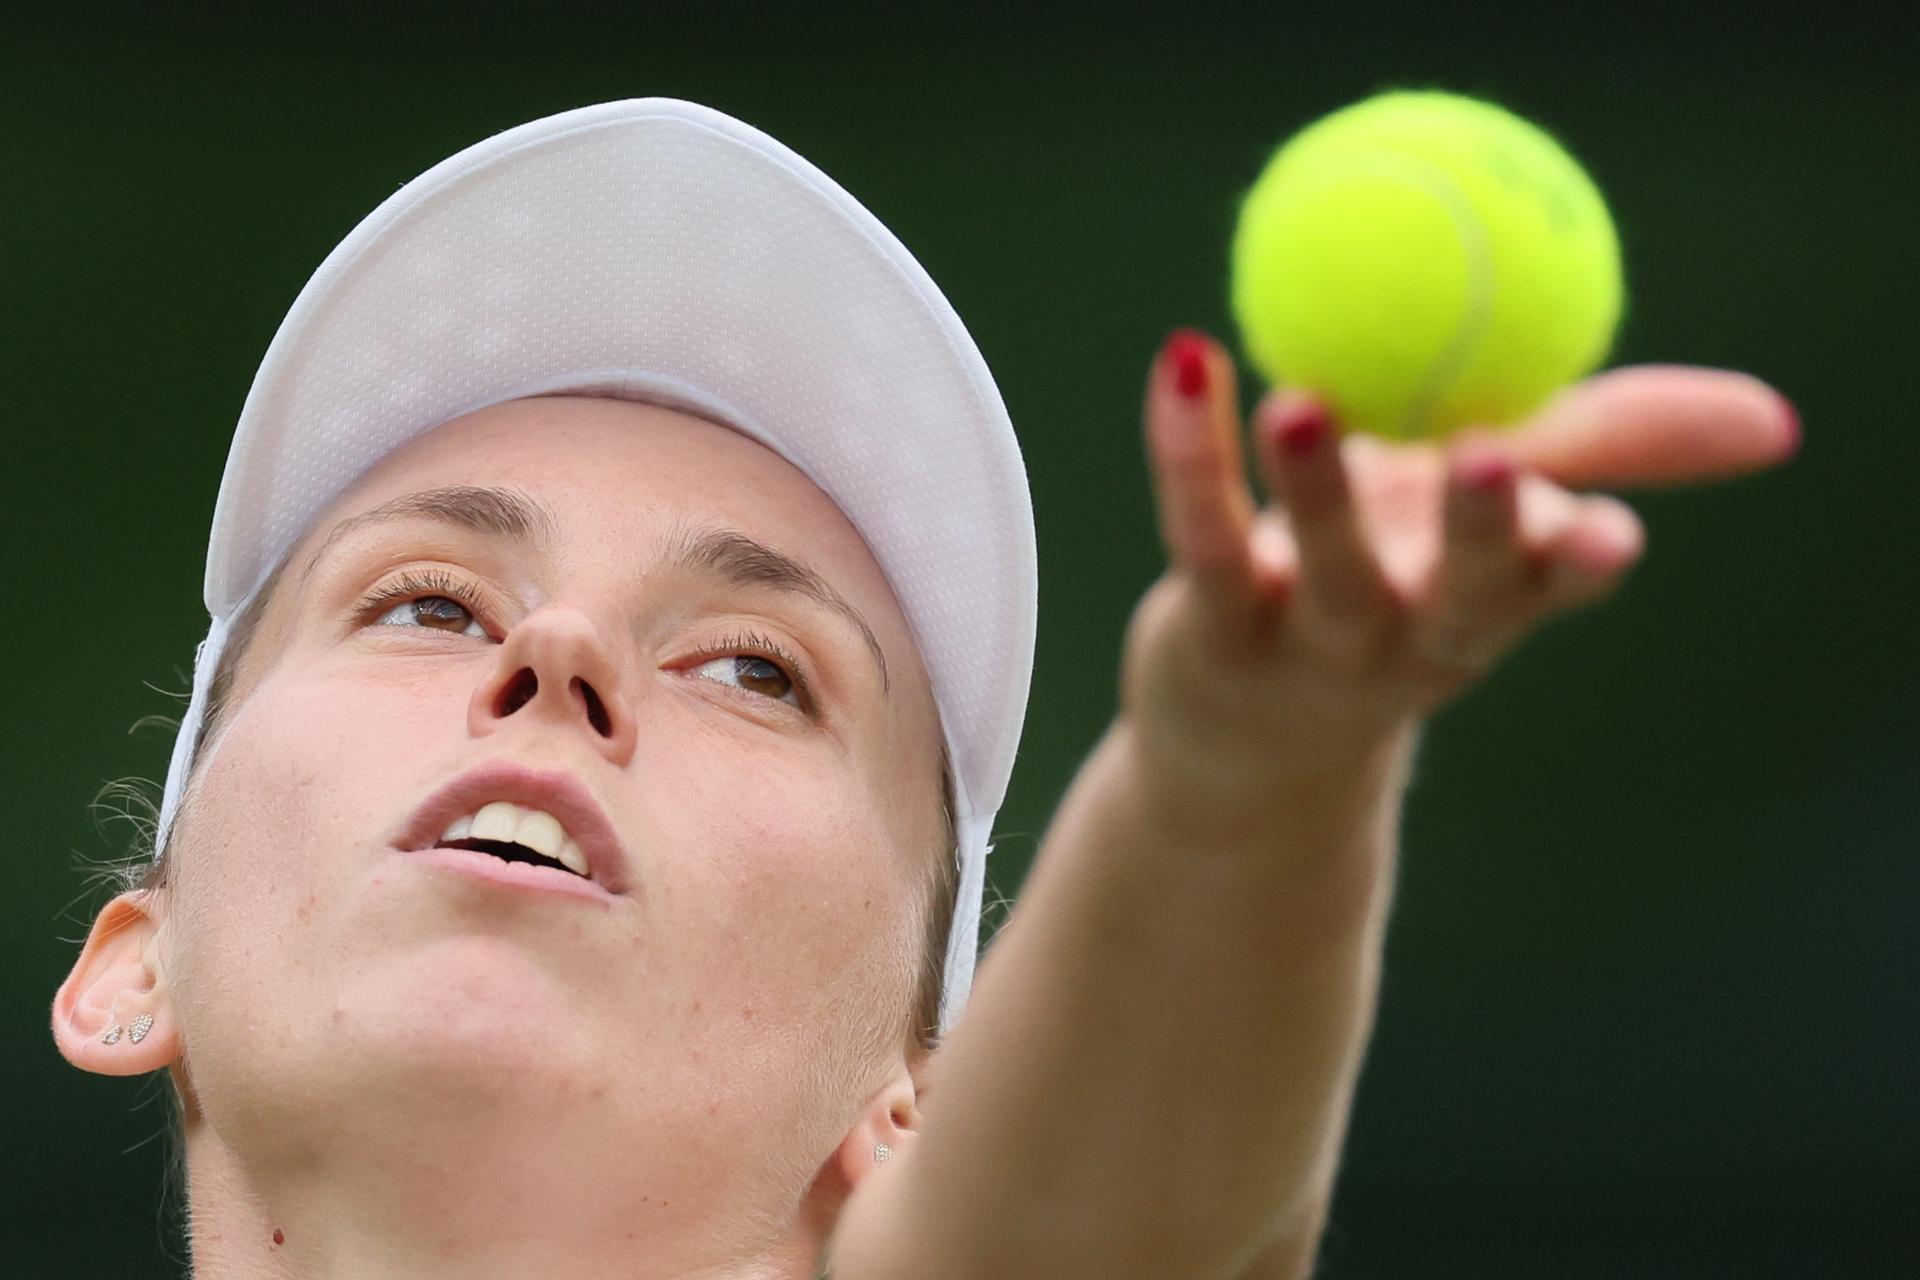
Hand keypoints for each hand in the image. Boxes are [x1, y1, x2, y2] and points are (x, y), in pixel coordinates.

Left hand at [1121, 330, 1799, 809]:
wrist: (1246, 745)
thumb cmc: (1387, 591)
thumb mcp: (1493, 523)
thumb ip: (1609, 452)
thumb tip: (1773, 420)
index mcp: (1488, 604)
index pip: (1547, 588)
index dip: (1575, 563)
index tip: (1606, 536)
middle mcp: (1409, 632)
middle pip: (1453, 591)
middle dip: (1481, 532)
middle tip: (1493, 456)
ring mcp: (1309, 640)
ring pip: (1321, 569)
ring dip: (1317, 488)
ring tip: (1302, 401)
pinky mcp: (1212, 629)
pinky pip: (1203, 536)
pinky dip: (1189, 451)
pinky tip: (1186, 362)